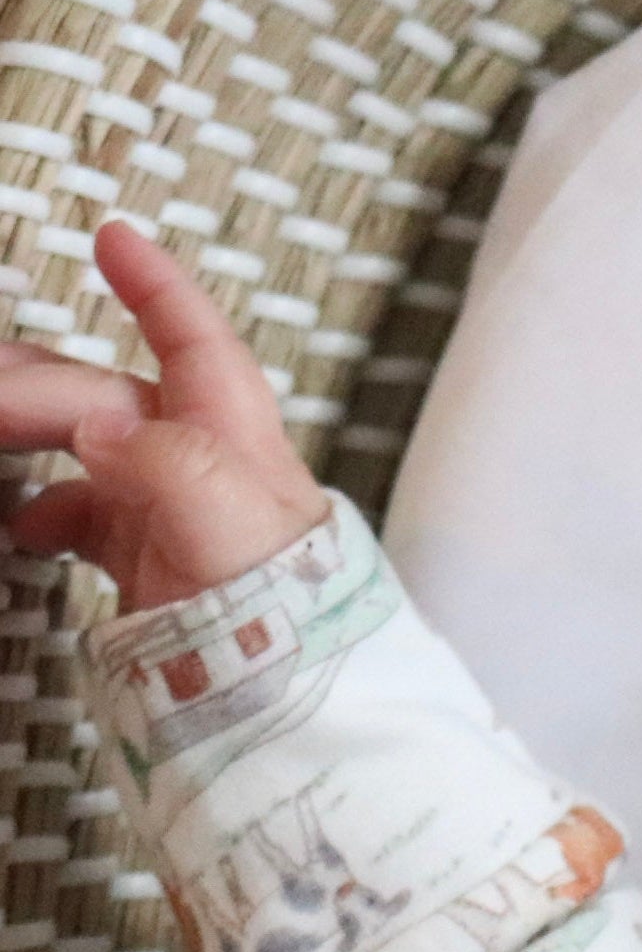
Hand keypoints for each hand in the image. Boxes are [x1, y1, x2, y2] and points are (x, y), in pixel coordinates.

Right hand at [0, 217, 331, 615]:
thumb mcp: (235, 530)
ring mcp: (176, 517)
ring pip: (84, 447)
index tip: (113, 239)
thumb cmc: (281, 621)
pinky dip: (41, 508)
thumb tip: (98, 432)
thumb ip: (172, 466)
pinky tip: (15, 525)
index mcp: (237, 445)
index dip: (159, 288)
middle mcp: (207, 471)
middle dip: (34, 383)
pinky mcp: (154, 565)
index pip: (199, 346)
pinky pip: (82, 514)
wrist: (302, 712)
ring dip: (24, 436)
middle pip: (107, 394)